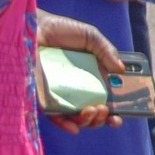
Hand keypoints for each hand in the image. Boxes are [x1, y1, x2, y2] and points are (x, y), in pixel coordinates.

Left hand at [36, 12, 122, 132]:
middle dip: (100, 118)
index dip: (112, 112)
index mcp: (90, 78)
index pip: (103, 100)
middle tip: (103, 109)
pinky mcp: (41, 96)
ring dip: (86, 121)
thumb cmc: (61, 30)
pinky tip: (74, 127)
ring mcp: (58, 94)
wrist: (33, 27)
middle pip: (91, 113)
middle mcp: (75, 89)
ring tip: (92, 111)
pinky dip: (64, 124)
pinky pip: (53, 115)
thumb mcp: (90, 37)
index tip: (118, 118)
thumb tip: (121, 70)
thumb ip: (107, 51)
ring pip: (74, 118)